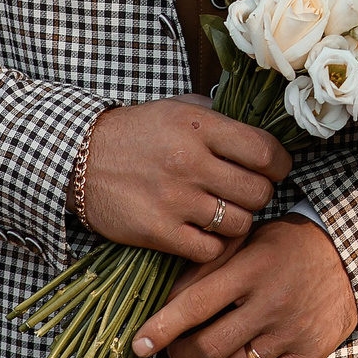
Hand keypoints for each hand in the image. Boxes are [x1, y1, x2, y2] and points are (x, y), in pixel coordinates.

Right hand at [78, 94, 291, 265]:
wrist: (78, 157)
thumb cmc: (135, 132)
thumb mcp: (176, 107)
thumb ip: (218, 117)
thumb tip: (259, 130)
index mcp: (199, 127)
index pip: (264, 151)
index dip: (280, 163)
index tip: (276, 168)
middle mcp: (190, 163)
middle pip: (258, 191)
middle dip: (262, 194)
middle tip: (248, 192)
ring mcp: (174, 200)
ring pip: (239, 223)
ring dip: (239, 221)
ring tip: (226, 212)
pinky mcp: (157, 231)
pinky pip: (209, 249)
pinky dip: (214, 246)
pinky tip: (205, 233)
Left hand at [130, 216, 357, 357]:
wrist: (348, 257)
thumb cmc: (285, 248)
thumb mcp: (247, 243)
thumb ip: (206, 268)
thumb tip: (165, 302)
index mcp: (252, 269)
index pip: (196, 304)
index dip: (162, 327)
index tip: (138, 345)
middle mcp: (271, 301)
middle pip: (210, 347)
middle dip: (183, 353)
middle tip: (177, 348)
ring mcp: (292, 331)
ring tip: (216, 350)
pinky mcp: (310, 353)